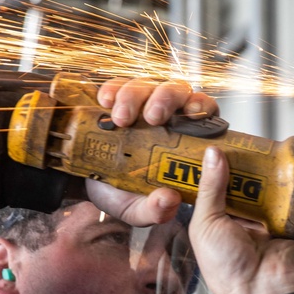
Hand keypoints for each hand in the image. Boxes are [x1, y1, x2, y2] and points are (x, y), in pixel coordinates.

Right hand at [82, 78, 219, 226]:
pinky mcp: (115, 98)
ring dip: (134, 96)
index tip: (192, 113)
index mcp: (183, 138)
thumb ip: (157, 210)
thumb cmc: (123, 193)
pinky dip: (112, 89)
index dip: (201, 107)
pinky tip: (105, 101)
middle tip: (151, 118)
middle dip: (165, 99)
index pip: (203, 111)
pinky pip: (117, 83)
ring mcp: (141, 103)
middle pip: (176, 91)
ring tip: (120, 119)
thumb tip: (170, 200)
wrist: (90, 186)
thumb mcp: (140, 209)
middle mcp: (166, 115)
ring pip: (146, 84)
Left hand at [189, 147, 293, 293]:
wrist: (265, 290)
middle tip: (239, 145)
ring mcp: (264, 218)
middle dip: (240, 166)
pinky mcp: (287, 218)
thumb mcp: (206, 225)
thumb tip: (212, 157)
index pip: (212, 186)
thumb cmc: (228, 271)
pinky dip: (286, 184)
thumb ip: (210, 189)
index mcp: (214, 222)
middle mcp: (239, 219)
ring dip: (263, 173)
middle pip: (240, 182)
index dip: (211, 167)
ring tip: (260, 155)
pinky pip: (288, 194)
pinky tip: (281, 171)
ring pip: (264, 185)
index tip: (212, 145)